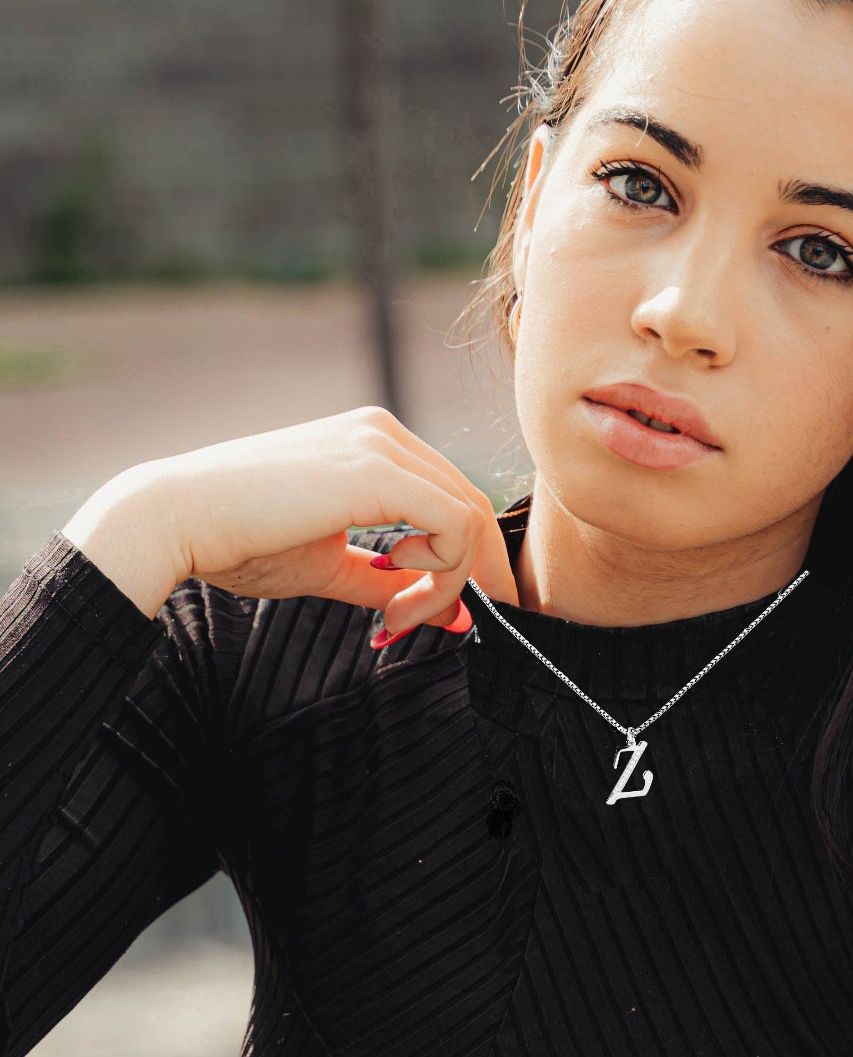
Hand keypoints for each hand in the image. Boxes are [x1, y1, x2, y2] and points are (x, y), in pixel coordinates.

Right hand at [73, 406, 517, 635]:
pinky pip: (453, 525)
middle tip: (456, 624)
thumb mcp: (330, 566)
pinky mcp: (378, 472)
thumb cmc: (239, 541)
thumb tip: (452, 616)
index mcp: (374, 442)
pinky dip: (444, 572)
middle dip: (475, 573)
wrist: (173, 520)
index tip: (436, 612)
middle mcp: (384, 432)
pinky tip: (399, 595)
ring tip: (401, 620)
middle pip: (471, 504)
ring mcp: (382, 445)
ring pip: (468, 517)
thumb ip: (390, 586)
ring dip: (451, 582)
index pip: (451, 497)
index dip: (462, 561)